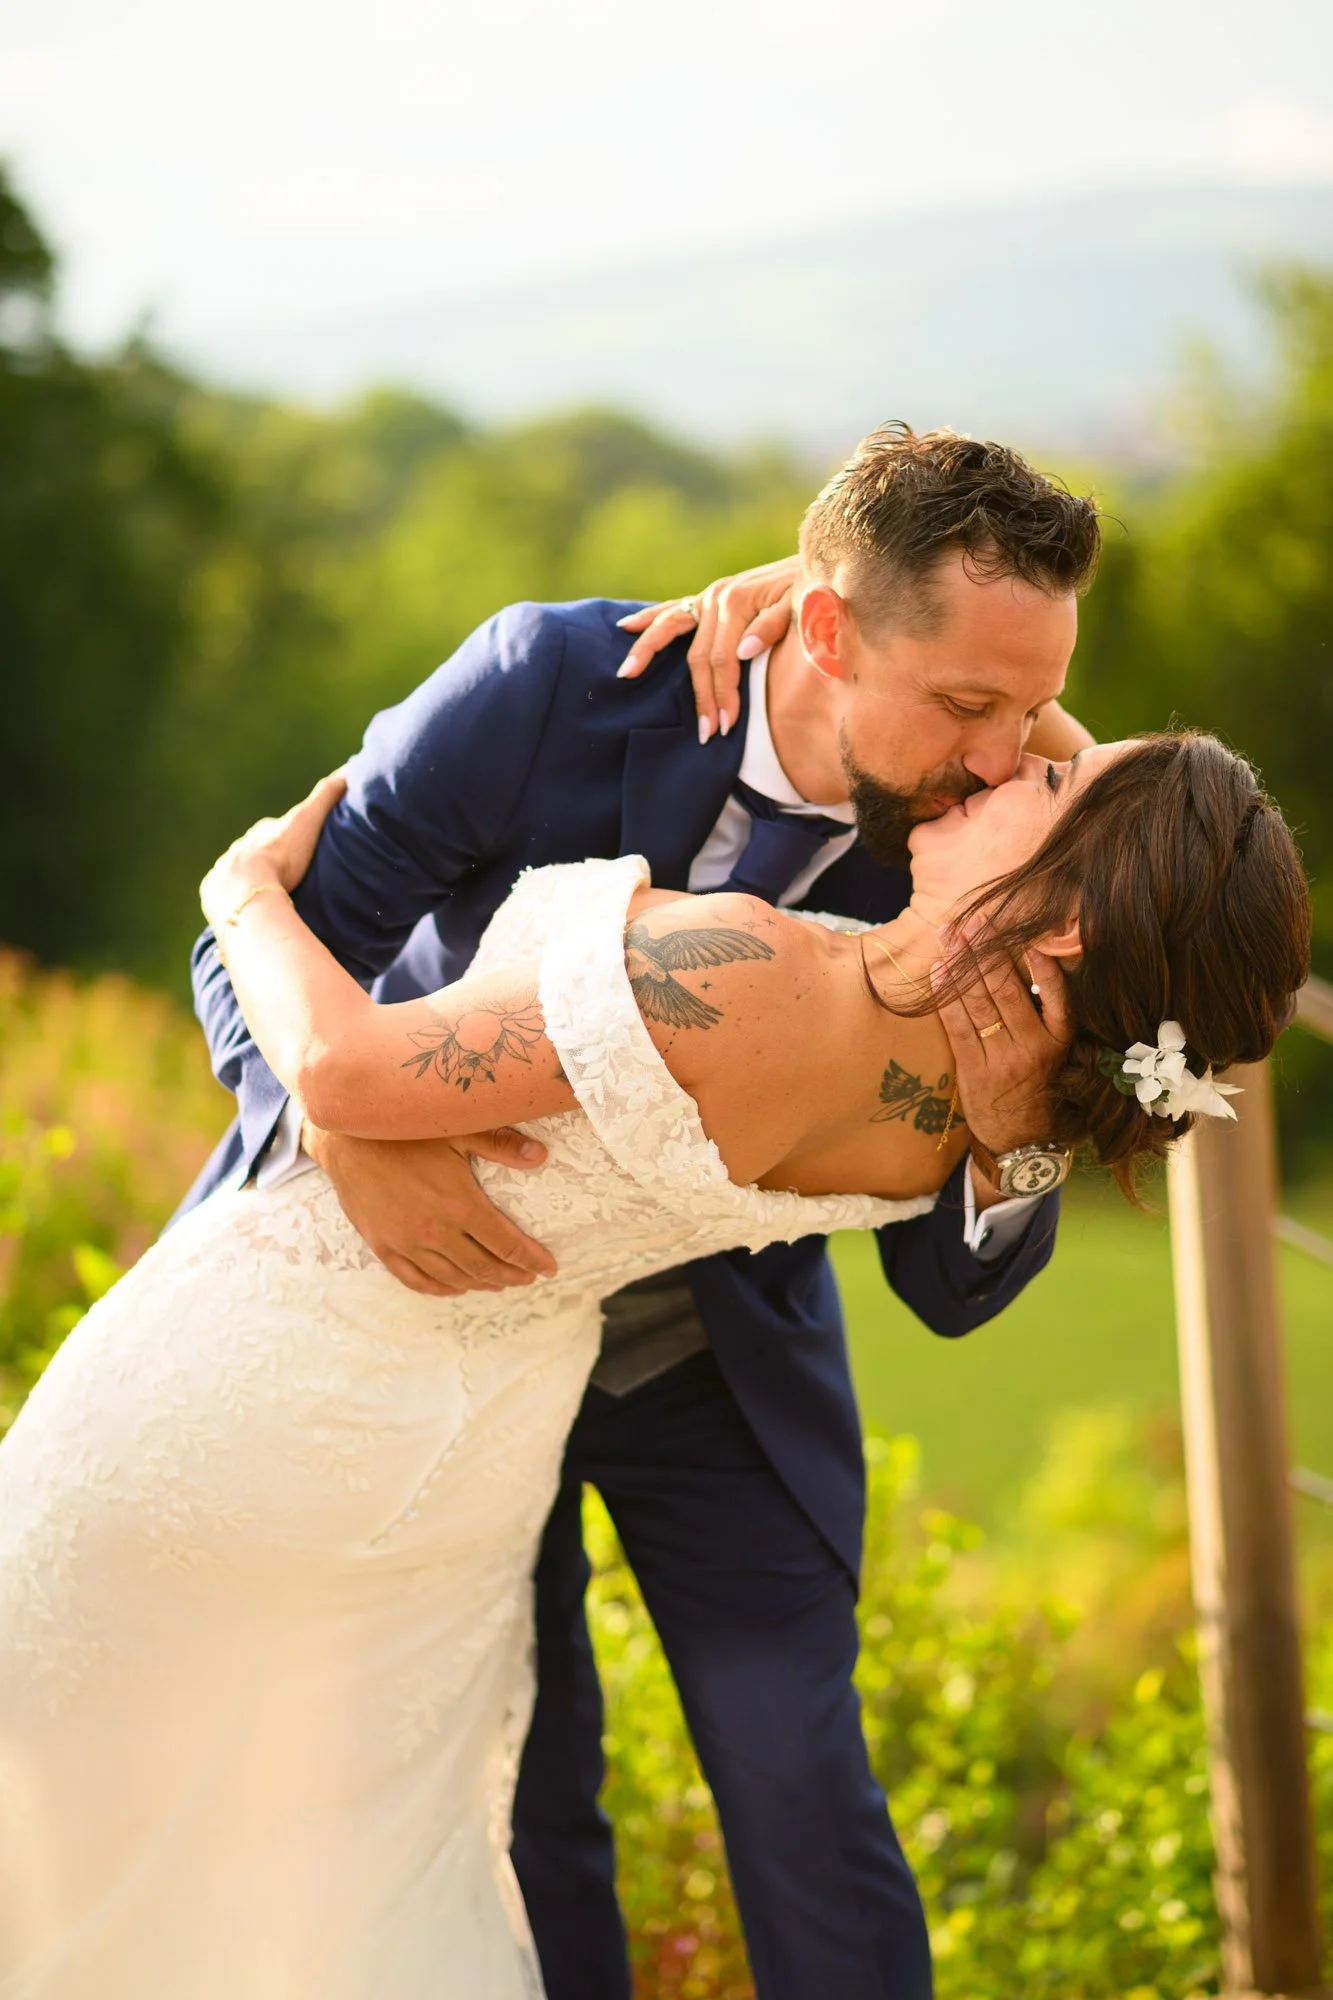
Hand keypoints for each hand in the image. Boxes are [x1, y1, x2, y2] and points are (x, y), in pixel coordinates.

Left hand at [201, 770, 347, 928]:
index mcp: (260, 834)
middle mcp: (238, 849)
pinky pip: (226, 897)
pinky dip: (236, 900)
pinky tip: (248, 909)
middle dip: (267, 860)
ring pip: (239, 874)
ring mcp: (224, 872)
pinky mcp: (213, 895)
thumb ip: (326, 797)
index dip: (288, 836)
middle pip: (255, 852)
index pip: (274, 831)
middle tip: (286, 875)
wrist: (246, 889)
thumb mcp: (307, 822)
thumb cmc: (281, 856)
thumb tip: (348, 769)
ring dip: (251, 882)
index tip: (300, 846)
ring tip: (268, 897)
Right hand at [304, 1123, 557, 1296]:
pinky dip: (440, 1288)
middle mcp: (436, 1232)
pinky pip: (416, 1280)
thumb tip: (541, 1156)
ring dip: (481, 1283)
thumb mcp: (456, 1130)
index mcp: (460, 1205)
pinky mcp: (383, 1246)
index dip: (531, 1258)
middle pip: (484, 1266)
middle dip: (512, 1274)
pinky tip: (455, 1287)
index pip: (507, 1243)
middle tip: (529, 1276)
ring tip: (499, 1282)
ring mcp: (407, 1243)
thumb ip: (500, 1144)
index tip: (549, 1267)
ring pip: (453, 1277)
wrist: (347, 1140)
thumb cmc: (404, 1131)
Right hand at [615, 556, 798, 742]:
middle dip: (701, 696)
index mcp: (738, 601)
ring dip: (648, 652)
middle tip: (706, 733)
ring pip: (671, 629)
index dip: (723, 693)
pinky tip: (624, 628)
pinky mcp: (707, 598)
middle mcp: (717, 597)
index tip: (726, 726)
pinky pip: (672, 610)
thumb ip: (774, 626)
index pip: (723, 659)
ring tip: (627, 675)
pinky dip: (648, 619)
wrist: (817, 563)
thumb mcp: (803, 605)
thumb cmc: (813, 591)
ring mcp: (708, 596)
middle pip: (698, 655)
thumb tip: (743, 651)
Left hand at [931, 922, 1073, 1187]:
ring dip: (962, 965)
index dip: (1047, 972)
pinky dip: (947, 997)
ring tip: (950, 935)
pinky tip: (939, 972)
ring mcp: (1003, 1060)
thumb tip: (1030, 960)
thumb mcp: (1054, 1051)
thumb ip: (1043, 1013)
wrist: (1021, 1139)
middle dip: (988, 953)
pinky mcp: (974, 1070)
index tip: (1034, 944)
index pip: (1058, 1001)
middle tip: (974, 920)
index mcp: (1059, 1041)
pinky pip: (959, 1027)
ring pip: (981, 1005)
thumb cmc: (1036, 1084)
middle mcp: (1034, 1049)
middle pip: (1008, 992)